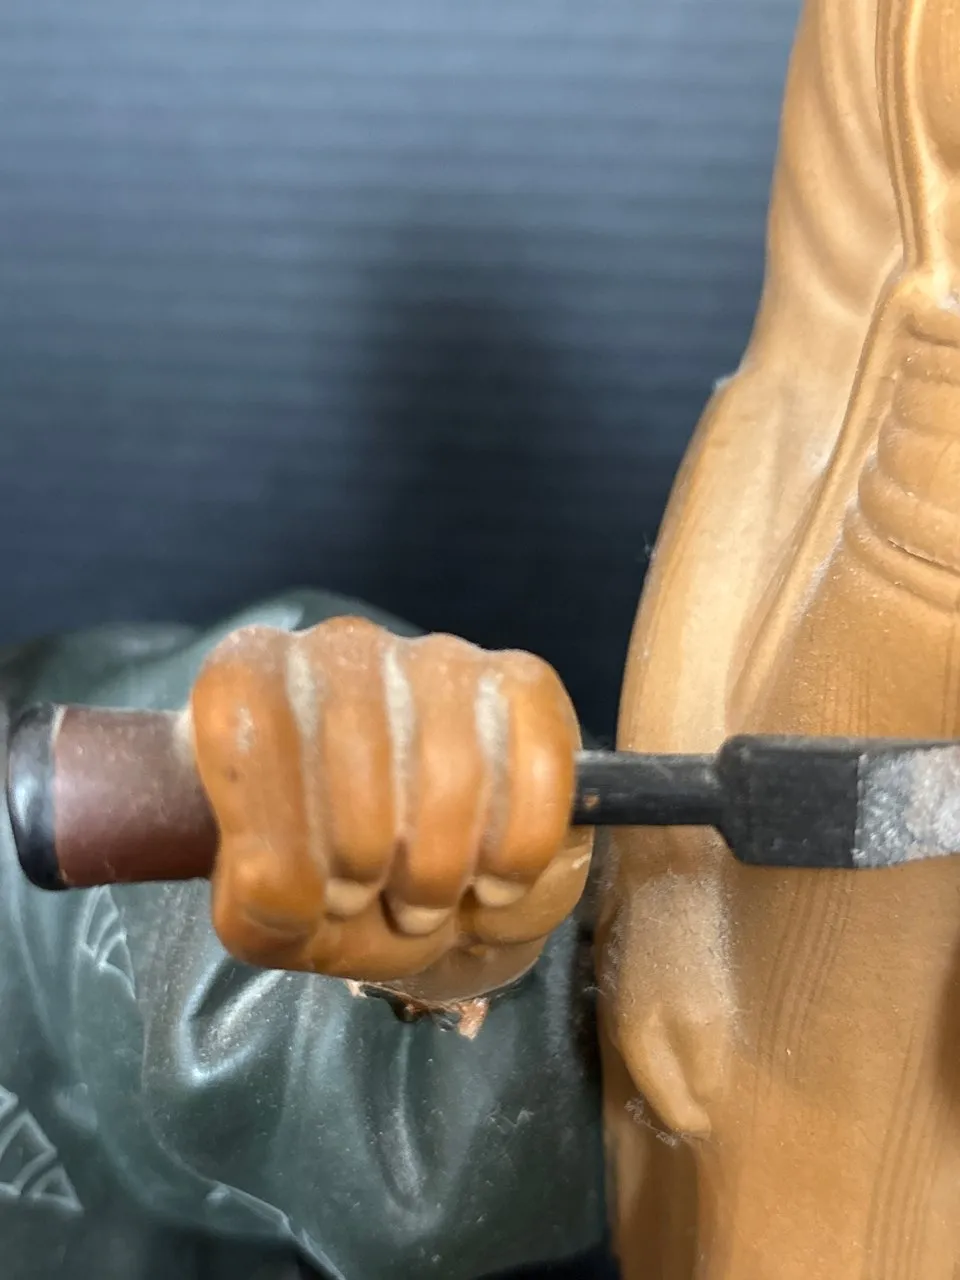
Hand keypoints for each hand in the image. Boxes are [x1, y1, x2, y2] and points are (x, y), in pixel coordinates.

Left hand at [190, 617, 591, 996]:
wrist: (418, 882)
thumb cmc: (331, 884)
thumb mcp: (280, 921)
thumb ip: (273, 914)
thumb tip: (305, 891)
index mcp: (250, 686)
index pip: (244, 731)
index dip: (283, 842)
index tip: (315, 900)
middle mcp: (340, 648)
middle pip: (354, 758)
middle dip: (370, 868)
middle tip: (380, 909)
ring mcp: (434, 657)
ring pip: (448, 772)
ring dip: (440, 873)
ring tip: (429, 904)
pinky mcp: (520, 682)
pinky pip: (537, 763)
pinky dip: (519, 850)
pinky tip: (495, 883)